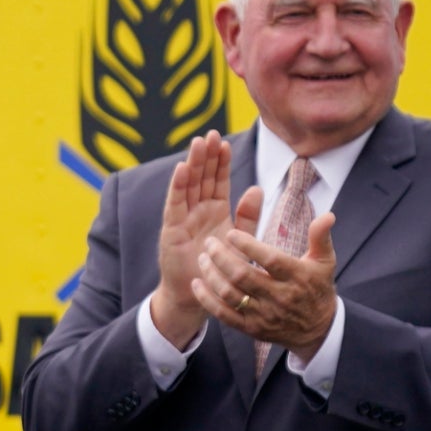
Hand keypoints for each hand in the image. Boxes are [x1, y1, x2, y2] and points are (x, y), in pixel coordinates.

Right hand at [150, 132, 228, 346]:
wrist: (200, 296)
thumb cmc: (221, 270)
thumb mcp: (241, 240)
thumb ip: (248, 216)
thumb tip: (258, 188)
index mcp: (216, 212)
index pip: (218, 181)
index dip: (220, 162)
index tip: (224, 142)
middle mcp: (198, 211)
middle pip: (202, 178)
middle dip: (206, 156)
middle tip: (210, 134)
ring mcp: (183, 219)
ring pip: (188, 186)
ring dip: (192, 164)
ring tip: (198, 143)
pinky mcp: (172, 230)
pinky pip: (175, 205)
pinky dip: (178, 186)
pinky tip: (182, 169)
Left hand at [194, 210, 337, 354]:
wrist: (318, 328)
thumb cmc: (317, 288)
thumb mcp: (324, 262)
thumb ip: (321, 237)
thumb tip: (327, 215)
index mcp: (297, 277)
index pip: (269, 259)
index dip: (248, 245)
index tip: (231, 233)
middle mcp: (279, 296)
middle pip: (243, 276)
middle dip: (221, 257)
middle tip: (209, 243)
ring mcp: (264, 314)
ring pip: (230, 294)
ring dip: (211, 275)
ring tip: (202, 258)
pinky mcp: (252, 328)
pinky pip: (224, 314)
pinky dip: (207, 299)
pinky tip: (197, 284)